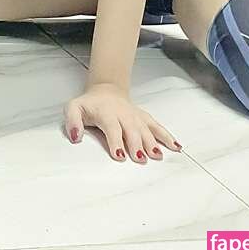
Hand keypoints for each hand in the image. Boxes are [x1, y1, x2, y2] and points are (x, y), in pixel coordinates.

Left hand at [63, 82, 182, 162]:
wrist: (105, 91)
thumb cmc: (89, 104)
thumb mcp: (73, 108)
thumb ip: (72, 121)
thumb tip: (75, 136)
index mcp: (107, 113)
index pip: (112, 127)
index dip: (116, 141)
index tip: (120, 155)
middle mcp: (123, 114)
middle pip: (132, 130)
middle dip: (136, 144)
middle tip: (140, 159)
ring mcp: (135, 116)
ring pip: (146, 128)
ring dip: (153, 142)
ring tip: (158, 156)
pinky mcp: (143, 118)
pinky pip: (156, 126)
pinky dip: (167, 136)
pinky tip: (176, 146)